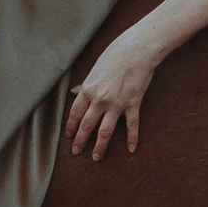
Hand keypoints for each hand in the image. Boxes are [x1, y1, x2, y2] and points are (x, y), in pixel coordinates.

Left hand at [66, 23, 163, 161]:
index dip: (71, 126)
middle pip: (87, 125)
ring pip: (105, 131)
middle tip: (76, 151)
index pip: (75, 113)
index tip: (68, 135)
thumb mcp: (96, 66)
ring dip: (99, 146)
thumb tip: (74, 91)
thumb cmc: (116, 52)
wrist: (139, 48)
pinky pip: (132, 125)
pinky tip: (132, 149)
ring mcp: (117, 104)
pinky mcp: (133, 104)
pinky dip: (132, 138)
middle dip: (80, 141)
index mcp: (89, 88)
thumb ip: (86, 82)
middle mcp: (100, 99)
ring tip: (96, 158)